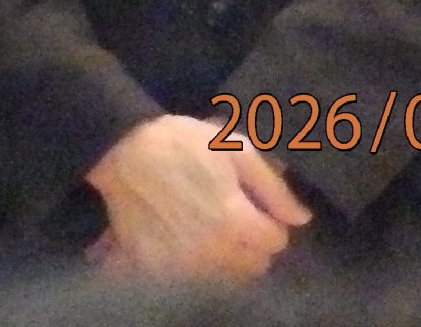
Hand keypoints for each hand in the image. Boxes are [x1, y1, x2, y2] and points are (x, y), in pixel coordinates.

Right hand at [84, 114, 310, 279]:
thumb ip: (271, 186)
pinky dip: (195, 264)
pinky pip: (192, 278)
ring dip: (227, 256)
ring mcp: (185, 264)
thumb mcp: (233, 148)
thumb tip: (300, 218)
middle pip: (255, 264)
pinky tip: (186, 239)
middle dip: (253, 243)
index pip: (277, 241)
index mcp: (237, 222)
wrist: (120, 149)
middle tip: (234, 217)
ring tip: (210, 227)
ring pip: (227, 275)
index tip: (254, 205)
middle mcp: (214, 251)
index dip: (270, 220)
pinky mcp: (158, 268)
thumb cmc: (180, 142)